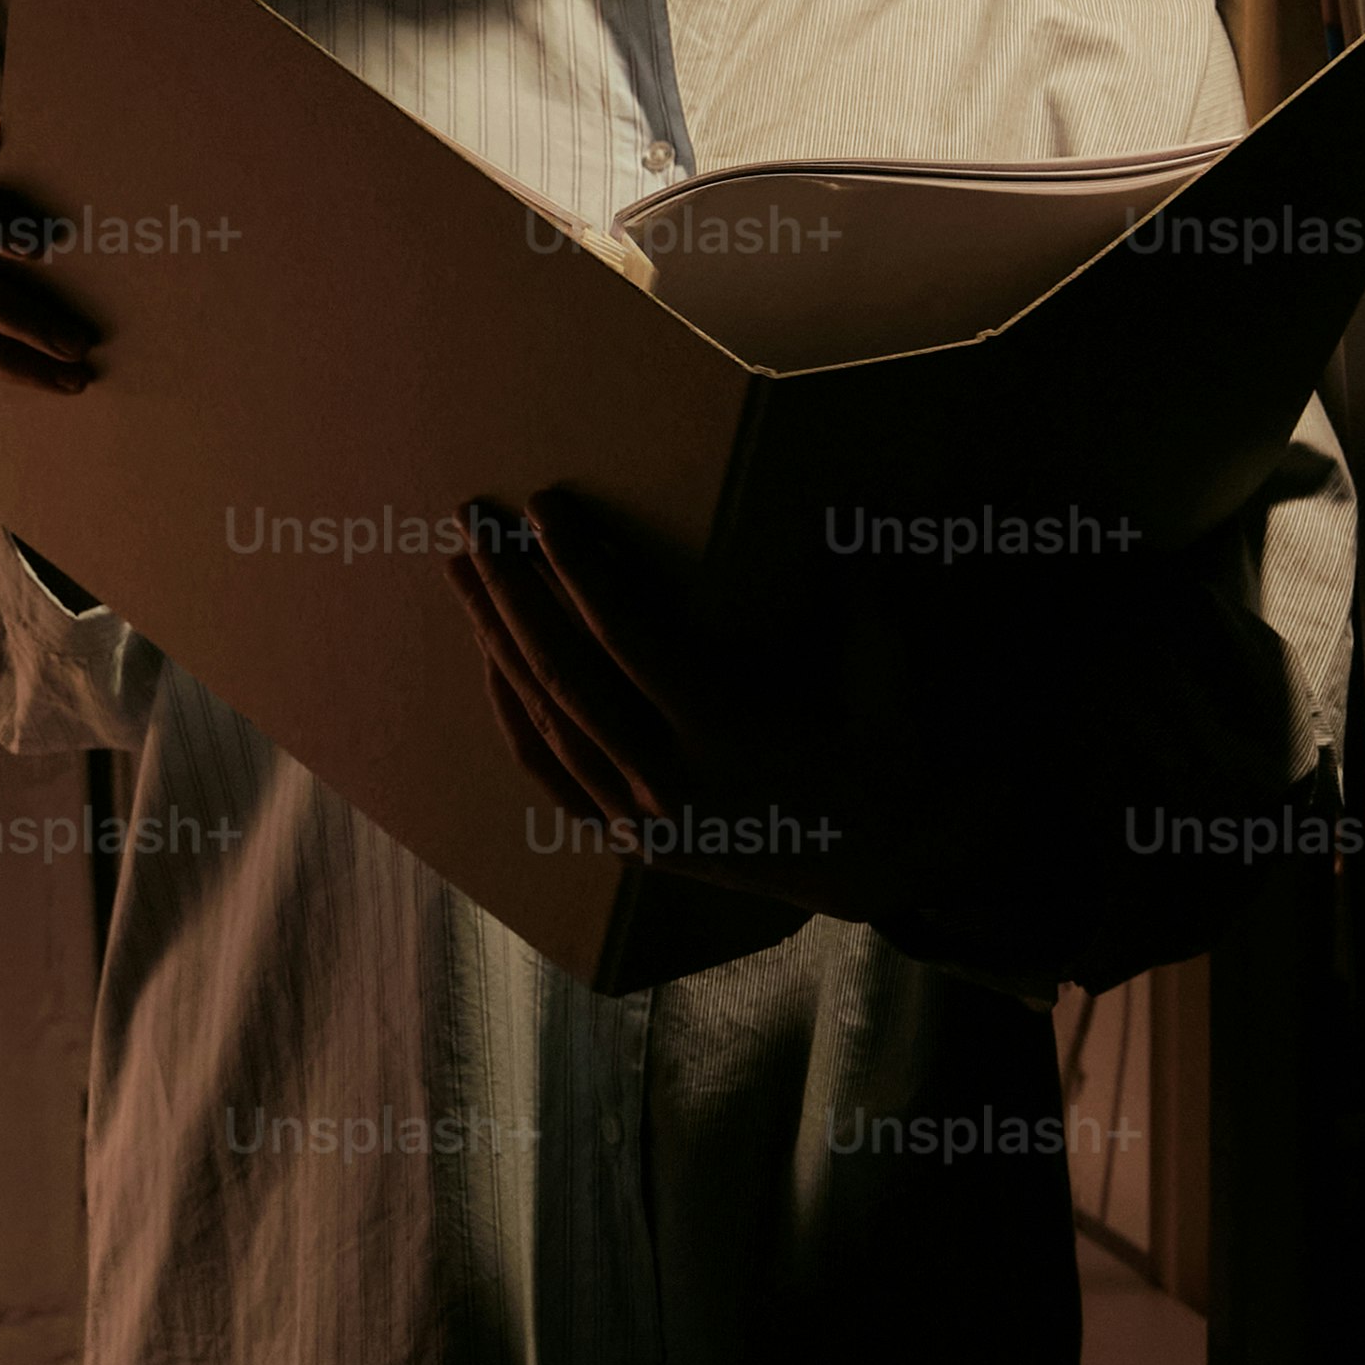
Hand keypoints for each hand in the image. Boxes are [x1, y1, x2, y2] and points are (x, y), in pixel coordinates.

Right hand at [0, 115, 98, 410]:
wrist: (43, 393)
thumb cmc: (69, 320)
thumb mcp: (84, 278)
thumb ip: (85, 238)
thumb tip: (103, 187)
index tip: (7, 141)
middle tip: (40, 247)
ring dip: (19, 315)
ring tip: (78, 346)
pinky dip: (19, 363)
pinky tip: (66, 379)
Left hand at [442, 484, 898, 911]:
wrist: (897, 858)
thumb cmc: (899, 744)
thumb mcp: (899, 672)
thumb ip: (861, 600)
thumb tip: (835, 517)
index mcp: (735, 738)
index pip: (628, 637)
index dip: (578, 566)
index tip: (543, 507)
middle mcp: (676, 787)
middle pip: (566, 674)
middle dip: (512, 590)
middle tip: (474, 520)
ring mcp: (647, 824)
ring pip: (546, 723)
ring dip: (496, 641)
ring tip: (464, 570)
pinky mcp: (635, 842)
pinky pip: (551, 775)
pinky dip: (513, 714)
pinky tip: (488, 661)